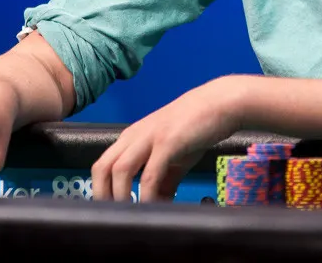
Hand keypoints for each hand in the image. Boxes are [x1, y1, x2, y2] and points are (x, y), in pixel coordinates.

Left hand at [91, 76, 244, 201]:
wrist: (220, 103)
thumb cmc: (196, 128)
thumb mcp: (175, 157)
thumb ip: (163, 182)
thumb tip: (158, 207)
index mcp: (131, 138)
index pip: (103, 165)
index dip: (101, 190)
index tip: (107, 212)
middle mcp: (134, 136)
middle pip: (102, 168)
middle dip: (102, 196)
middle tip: (112, 219)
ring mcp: (149, 137)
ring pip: (119, 170)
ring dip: (120, 196)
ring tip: (129, 216)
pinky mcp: (167, 142)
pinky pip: (150, 174)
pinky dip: (148, 194)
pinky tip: (153, 207)